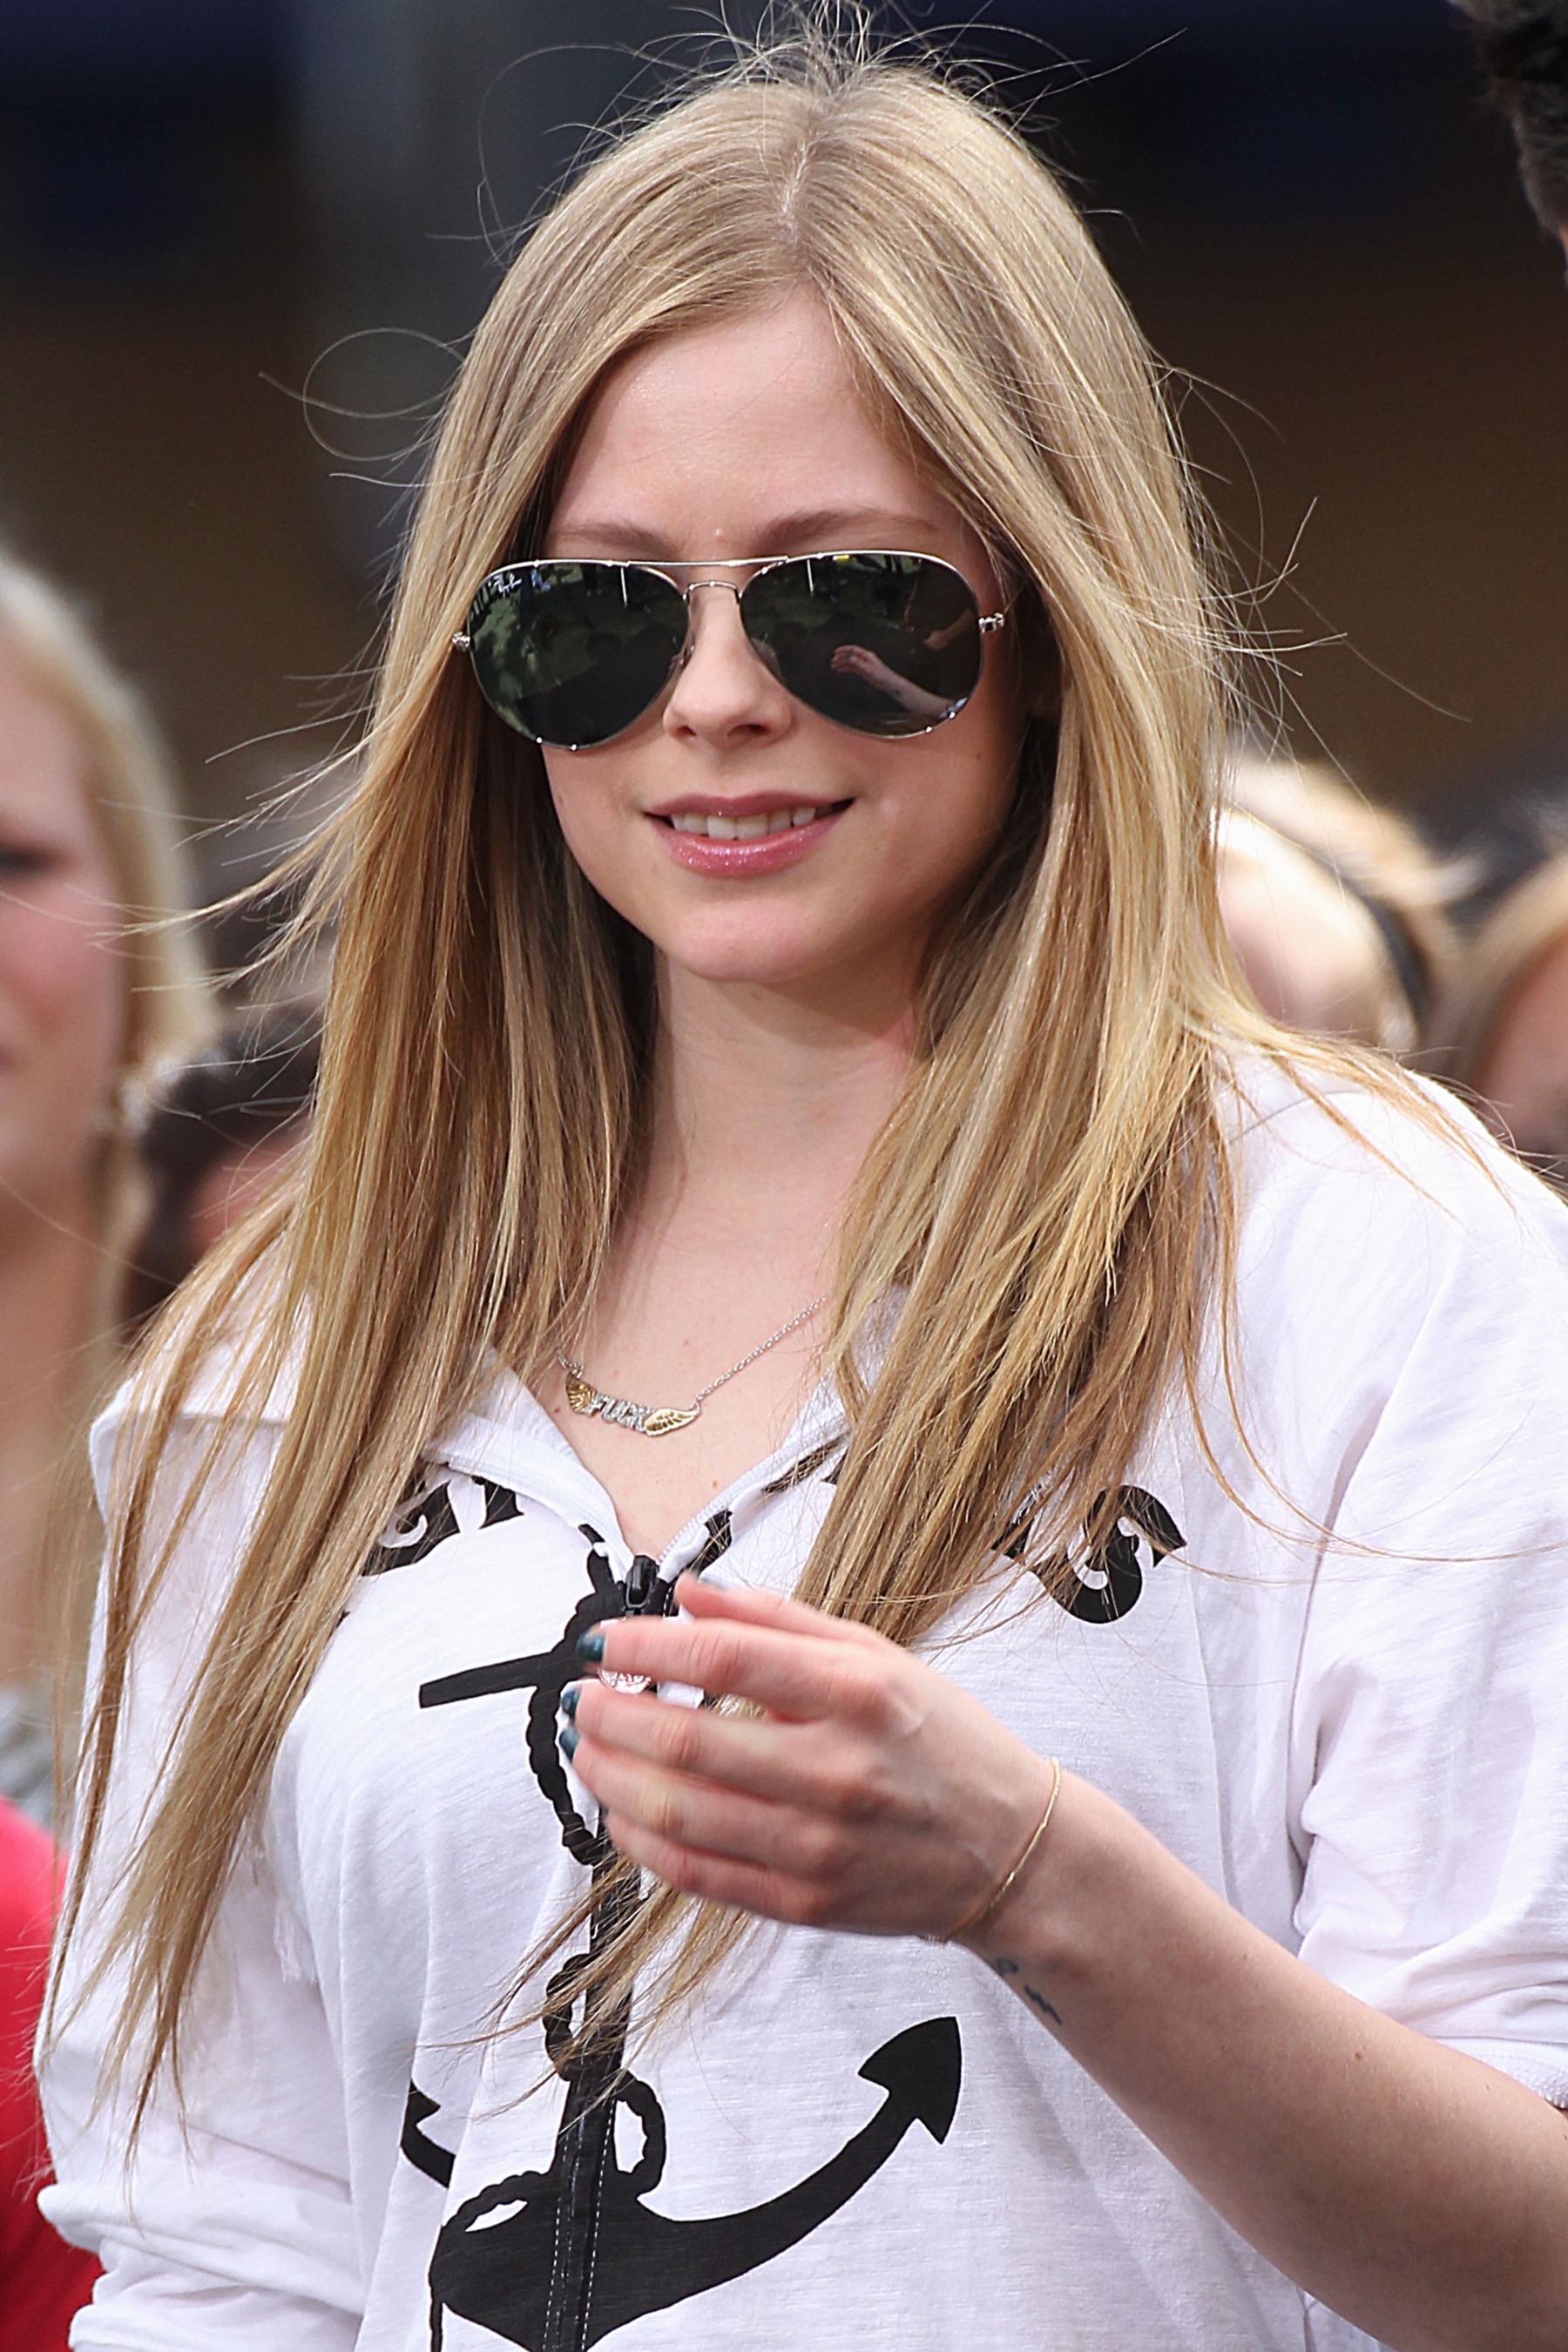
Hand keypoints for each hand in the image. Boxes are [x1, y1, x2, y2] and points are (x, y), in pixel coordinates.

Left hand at [561, 1575, 1055, 1939]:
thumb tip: (687, 1590)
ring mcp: (818, 1846)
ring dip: (610, 1776)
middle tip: (579, 1697)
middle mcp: (837, 1770)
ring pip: (677, 1813)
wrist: (1011, 1852)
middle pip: (686, 1743)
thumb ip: (777, 1619)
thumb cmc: (941, 1740)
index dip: (643, 1646)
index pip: (722, 1660)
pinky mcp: (803, 1903)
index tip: (600, 1640)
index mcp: (857, 1693)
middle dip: (610, 1716)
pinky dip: (640, 1840)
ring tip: (587, 1747)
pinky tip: (619, 1809)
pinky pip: (695, 1874)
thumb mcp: (877, 1655)